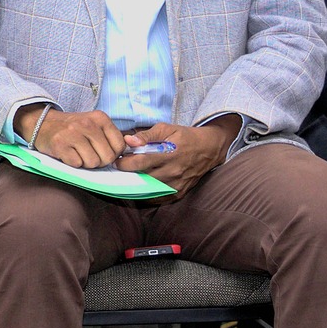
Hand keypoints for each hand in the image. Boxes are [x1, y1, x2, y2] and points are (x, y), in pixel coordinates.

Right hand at [16, 106, 123, 167]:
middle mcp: (88, 124)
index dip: (113, 154)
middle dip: (99, 161)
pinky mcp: (60, 144)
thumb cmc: (73, 129)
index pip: (119, 146)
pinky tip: (68, 154)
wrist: (43, 124)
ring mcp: (73, 133)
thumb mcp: (94, 124)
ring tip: (78, 153)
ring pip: (92, 162)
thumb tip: (126, 155)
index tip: (102, 152)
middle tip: (89, 155)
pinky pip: (77, 164)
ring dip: (85, 163)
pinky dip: (73, 163)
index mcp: (100, 118)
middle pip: (107, 157)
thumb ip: (109, 136)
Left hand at [114, 119, 233, 194]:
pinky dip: (147, 195)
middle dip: (128, 175)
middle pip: (143, 178)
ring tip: (128, 179)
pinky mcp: (180, 193)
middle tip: (119, 171)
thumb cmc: (185, 136)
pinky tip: (140, 188)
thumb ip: (147, 135)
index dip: (125, 163)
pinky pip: (159, 199)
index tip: (116, 162)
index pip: (141, 162)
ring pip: (149, 191)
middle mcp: (173, 171)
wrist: (209, 148)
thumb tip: (128, 140)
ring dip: (136, 186)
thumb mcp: (167, 128)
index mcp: (169, 154)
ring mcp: (177, 184)